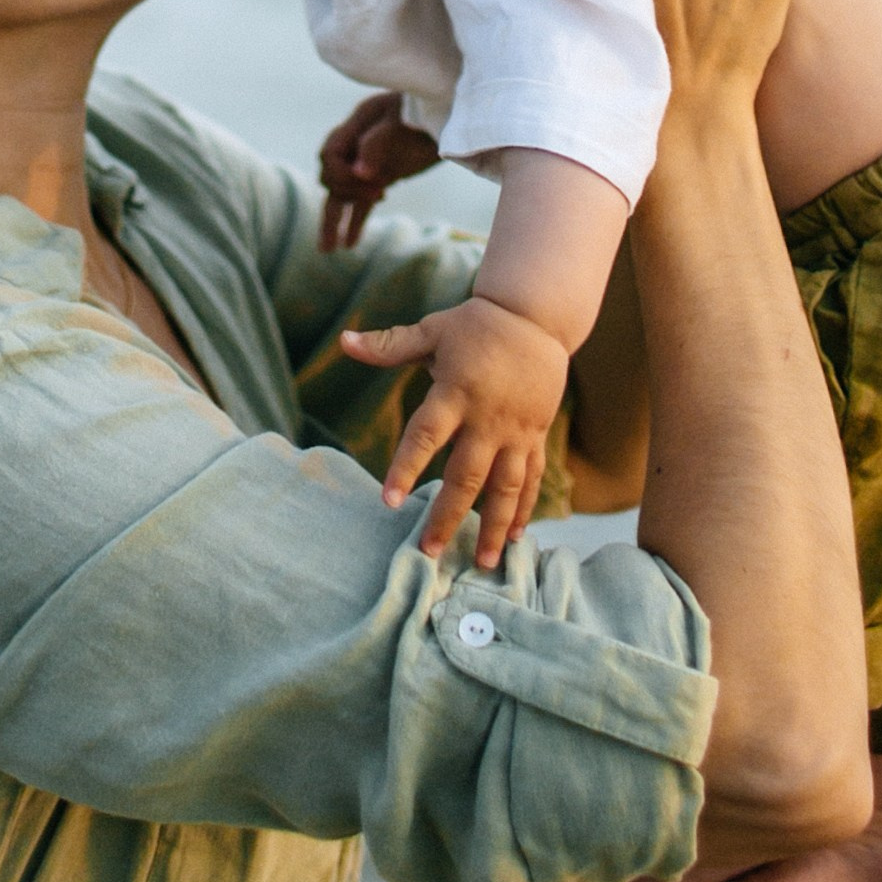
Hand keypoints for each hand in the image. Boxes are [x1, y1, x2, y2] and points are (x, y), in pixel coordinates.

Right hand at [317, 91, 441, 251]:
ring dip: (333, 220)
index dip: (345, 174)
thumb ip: (379, 142)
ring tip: (327, 250)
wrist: (457, 112)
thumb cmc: (432, 110)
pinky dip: (355, 220)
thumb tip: (359, 172)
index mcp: (358, 122)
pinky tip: (350, 243)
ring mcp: (368, 160)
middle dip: (347, 191)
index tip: (375, 183)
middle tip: (378, 196)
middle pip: (332, 175)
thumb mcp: (404, 122)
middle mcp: (357, 142)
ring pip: (341, 193)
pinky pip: (360, 201)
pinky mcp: (383, 175)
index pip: (330, 155)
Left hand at [338, 294, 568, 566]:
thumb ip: (389, 345)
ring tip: (484, 564)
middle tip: (429, 552)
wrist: (535, 317)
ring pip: (506, 487)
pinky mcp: (536, 435)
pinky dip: (525, 508)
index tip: (390, 502)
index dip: (406, 468)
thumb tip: (344, 341)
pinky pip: (532, 477)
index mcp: (455, 392)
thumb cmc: (475, 325)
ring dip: (494, 527)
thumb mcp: (432, 331)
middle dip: (448, 516)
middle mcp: (486, 418)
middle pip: (466, 475)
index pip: (425, 436)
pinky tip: (517, 538)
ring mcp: (516, 431)